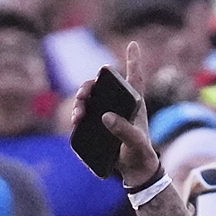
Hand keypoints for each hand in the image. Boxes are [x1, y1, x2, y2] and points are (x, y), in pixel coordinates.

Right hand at [77, 45, 161, 189]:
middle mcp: (119, 105)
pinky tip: (75, 122)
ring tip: (77, 116)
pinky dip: (77, 115)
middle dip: (87, 87)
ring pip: (88, 99)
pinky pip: (83, 115)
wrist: (135, 171)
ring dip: (79, 102)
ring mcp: (106, 114)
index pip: (135, 78)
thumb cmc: (141, 153)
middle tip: (82, 96)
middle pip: (100, 86)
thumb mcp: (137, 143)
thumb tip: (105, 116)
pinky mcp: (97, 126)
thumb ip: (125, 131)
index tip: (133, 43)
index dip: (134, 60)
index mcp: (134, 104)